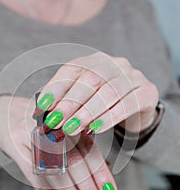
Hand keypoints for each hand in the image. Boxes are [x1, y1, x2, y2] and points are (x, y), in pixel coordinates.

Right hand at [0, 95, 118, 189]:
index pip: (90, 152)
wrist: (4, 109)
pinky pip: (32, 173)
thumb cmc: (41, 124)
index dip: (102, 176)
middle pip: (75, 164)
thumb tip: (102, 177)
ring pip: (55, 171)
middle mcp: (54, 128)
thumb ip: (79, 147)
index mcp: (70, 122)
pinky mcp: (14, 145)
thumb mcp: (62, 128)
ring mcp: (33, 136)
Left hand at [34, 52, 158, 134]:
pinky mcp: (147, 91)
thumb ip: (67, 101)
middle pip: (89, 80)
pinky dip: (109, 117)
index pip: (72, 70)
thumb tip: (42, 112)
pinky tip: (95, 128)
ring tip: (71, 128)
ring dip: (87, 112)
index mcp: (94, 60)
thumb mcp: (85, 97)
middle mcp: (114, 63)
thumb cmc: (104, 103)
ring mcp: (132, 75)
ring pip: (108, 92)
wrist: (138, 107)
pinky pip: (128, 104)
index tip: (42, 107)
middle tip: (55, 122)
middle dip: (69, 103)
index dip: (56, 88)